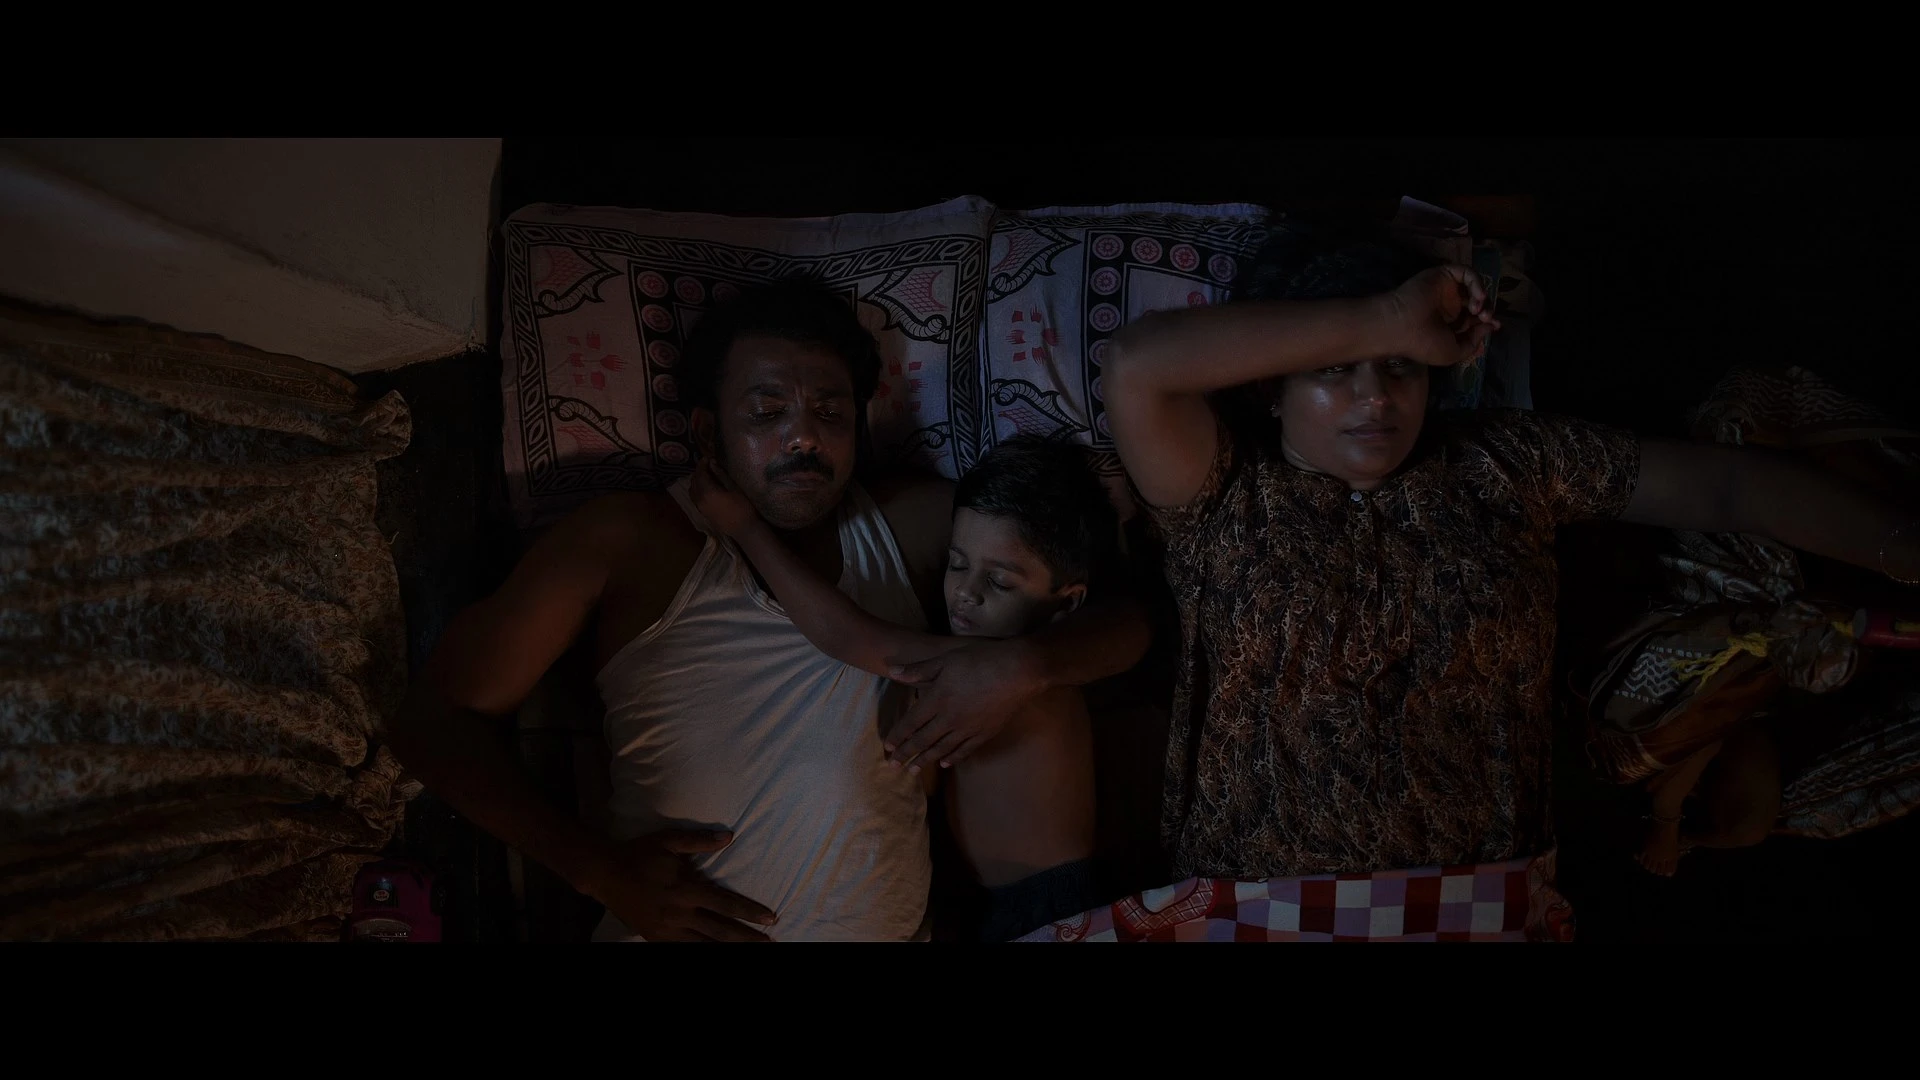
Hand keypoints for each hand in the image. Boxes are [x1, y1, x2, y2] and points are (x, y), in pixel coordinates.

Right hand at [580, 829, 776, 940]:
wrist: (604, 874)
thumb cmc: (639, 854)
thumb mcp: (669, 841)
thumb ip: (700, 841)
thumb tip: (729, 836)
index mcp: (686, 890)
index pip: (726, 904)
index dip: (750, 912)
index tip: (770, 918)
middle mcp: (679, 914)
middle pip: (721, 931)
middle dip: (747, 939)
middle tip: (770, 943)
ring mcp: (666, 930)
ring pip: (704, 945)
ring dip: (728, 949)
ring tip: (749, 950)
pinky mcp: (655, 938)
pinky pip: (684, 949)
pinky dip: (701, 952)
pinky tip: (714, 952)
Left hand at [690, 458, 759, 537]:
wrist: (745, 530)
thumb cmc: (743, 507)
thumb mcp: (735, 488)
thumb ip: (721, 475)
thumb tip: (712, 463)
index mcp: (707, 492)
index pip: (700, 474)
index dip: (702, 464)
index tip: (707, 457)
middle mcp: (700, 500)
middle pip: (694, 482)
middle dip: (699, 472)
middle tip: (707, 465)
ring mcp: (701, 508)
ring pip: (692, 491)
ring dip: (697, 481)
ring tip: (706, 475)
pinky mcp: (703, 514)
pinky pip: (695, 499)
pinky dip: (697, 490)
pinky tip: (706, 488)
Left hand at [883, 639, 1043, 770]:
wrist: (1017, 671)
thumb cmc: (980, 659)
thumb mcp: (945, 659)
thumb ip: (918, 670)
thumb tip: (893, 672)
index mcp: (937, 699)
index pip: (911, 723)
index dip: (898, 736)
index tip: (888, 746)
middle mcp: (949, 719)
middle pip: (923, 740)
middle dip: (906, 754)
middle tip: (893, 766)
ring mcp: (968, 728)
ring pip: (942, 749)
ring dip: (925, 760)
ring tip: (913, 770)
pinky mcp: (985, 732)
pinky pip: (965, 750)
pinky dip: (953, 758)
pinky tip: (945, 764)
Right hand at [1384, 264, 1500, 367]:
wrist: (1401, 326)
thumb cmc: (1423, 344)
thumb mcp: (1453, 353)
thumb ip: (1473, 342)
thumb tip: (1489, 327)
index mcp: (1448, 324)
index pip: (1474, 318)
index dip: (1487, 321)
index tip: (1495, 325)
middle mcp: (1448, 305)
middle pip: (1477, 301)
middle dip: (1486, 309)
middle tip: (1487, 318)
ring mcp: (1445, 289)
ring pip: (1473, 286)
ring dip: (1482, 297)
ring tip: (1479, 310)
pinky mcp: (1443, 275)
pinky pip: (1466, 273)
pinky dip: (1477, 283)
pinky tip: (1477, 297)